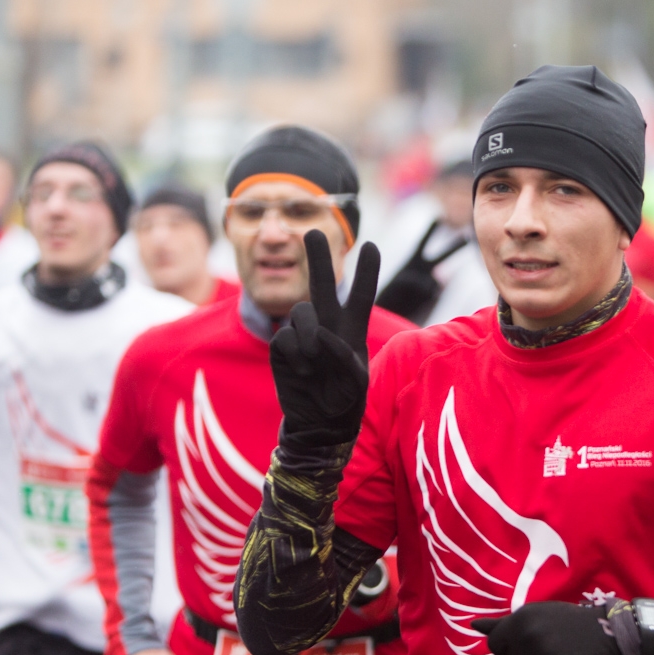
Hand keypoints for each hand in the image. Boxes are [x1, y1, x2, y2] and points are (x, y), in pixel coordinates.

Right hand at [269, 233, 379, 446]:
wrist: (318, 423)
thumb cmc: (345, 401)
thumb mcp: (356, 380)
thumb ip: (341, 353)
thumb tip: (319, 334)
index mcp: (352, 328)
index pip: (360, 295)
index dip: (366, 272)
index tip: (370, 246)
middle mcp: (327, 325)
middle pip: (321, 285)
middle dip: (317, 258)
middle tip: (311, 231)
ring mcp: (303, 335)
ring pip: (302, 313)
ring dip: (309, 334)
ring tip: (316, 361)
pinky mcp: (283, 347)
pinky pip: (286, 337)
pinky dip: (296, 353)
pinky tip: (303, 371)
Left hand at [472, 602, 632, 654]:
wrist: (609, 634)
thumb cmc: (569, 624)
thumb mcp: (536, 615)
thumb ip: (503, 624)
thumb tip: (473, 626)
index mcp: (520, 619)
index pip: (495, 645)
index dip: (512, 648)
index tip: (533, 643)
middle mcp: (526, 637)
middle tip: (552, 650)